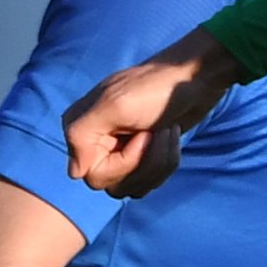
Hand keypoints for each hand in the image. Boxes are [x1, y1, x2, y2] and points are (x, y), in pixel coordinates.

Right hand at [63, 31, 242, 201]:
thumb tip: (74, 173)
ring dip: (160, 161)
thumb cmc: (156, 89)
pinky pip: (150, 182)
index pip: (94, 177)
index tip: (143, 135)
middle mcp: (94, 145)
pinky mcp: (140, 159)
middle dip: (147, 162)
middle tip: (158, 131)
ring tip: (166, 130)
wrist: (192, 80)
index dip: (125, 163)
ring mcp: (118, 153)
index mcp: (81, 130)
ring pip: (135, 187)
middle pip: (116, 186)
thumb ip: (81, 135)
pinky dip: (167, 161)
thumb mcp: (115, 105)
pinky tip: (170, 136)